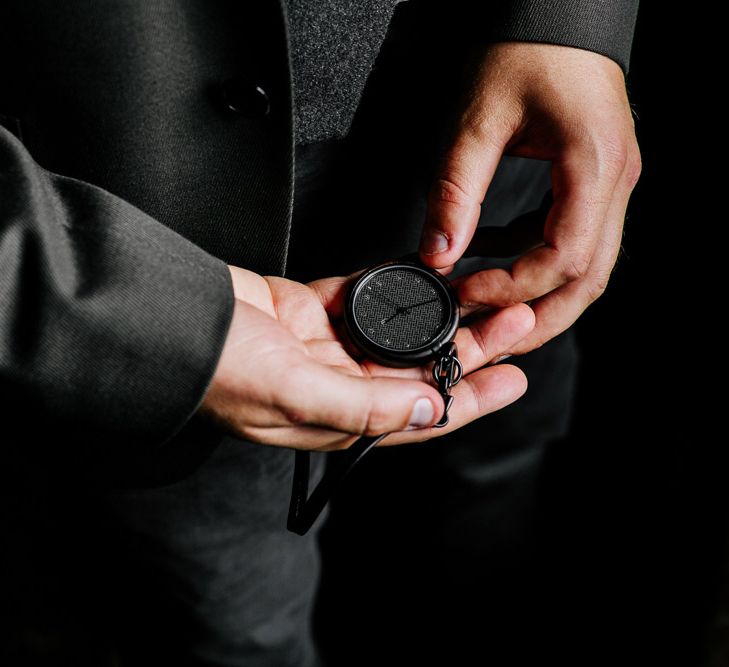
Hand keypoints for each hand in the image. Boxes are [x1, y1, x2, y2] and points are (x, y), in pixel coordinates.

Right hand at [199, 265, 534, 450]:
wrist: (168, 321)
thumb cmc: (218, 369)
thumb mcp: (294, 393)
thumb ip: (364, 404)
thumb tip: (429, 409)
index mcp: (340, 416)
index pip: (420, 414)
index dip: (472, 399)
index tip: (515, 378)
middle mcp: (340, 383)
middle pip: (420, 368)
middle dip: (471, 349)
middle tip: (514, 322)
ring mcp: (327, 344)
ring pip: (401, 332)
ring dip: (442, 316)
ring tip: (484, 297)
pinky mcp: (314, 307)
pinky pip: (366, 294)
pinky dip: (396, 284)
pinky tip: (428, 274)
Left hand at [419, 43, 640, 353]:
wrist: (557, 12)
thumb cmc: (526, 47)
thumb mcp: (479, 119)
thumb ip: (456, 192)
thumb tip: (437, 255)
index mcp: (594, 167)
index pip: (563, 259)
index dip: (513, 288)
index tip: (465, 291)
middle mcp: (616, 182)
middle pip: (590, 280)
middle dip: (540, 319)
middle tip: (491, 338)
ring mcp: (612, 183)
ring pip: (588, 266)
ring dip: (540, 297)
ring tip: (489, 308)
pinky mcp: (596, 180)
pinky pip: (573, 237)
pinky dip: (535, 258)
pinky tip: (496, 255)